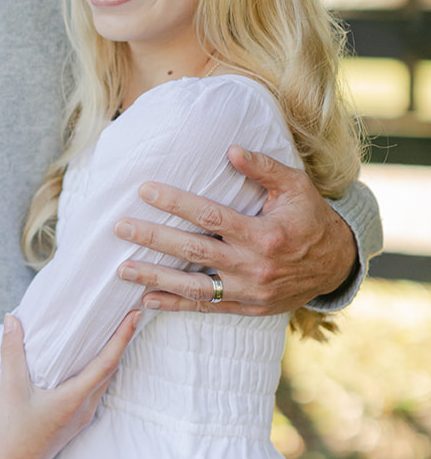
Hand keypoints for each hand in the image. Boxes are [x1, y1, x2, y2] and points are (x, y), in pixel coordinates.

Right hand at [0, 311, 138, 458]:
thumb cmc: (11, 432)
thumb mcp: (9, 388)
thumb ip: (12, 352)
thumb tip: (12, 319)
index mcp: (74, 399)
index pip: (107, 362)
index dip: (123, 337)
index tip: (135, 316)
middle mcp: (83, 408)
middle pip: (111, 371)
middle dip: (121, 343)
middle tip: (127, 318)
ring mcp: (80, 417)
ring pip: (103, 382)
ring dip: (110, 358)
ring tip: (110, 335)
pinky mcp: (72, 422)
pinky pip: (93, 391)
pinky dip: (97, 372)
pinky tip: (86, 364)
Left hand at [114, 146, 357, 315]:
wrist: (337, 264)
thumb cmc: (311, 218)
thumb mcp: (296, 186)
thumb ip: (263, 168)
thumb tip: (230, 150)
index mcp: (264, 234)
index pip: (210, 216)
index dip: (176, 203)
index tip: (145, 190)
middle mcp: (254, 266)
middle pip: (194, 251)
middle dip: (154, 239)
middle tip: (120, 228)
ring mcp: (249, 291)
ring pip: (194, 286)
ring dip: (156, 278)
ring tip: (123, 269)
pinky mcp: (248, 307)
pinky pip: (207, 308)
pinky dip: (175, 305)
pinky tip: (147, 300)